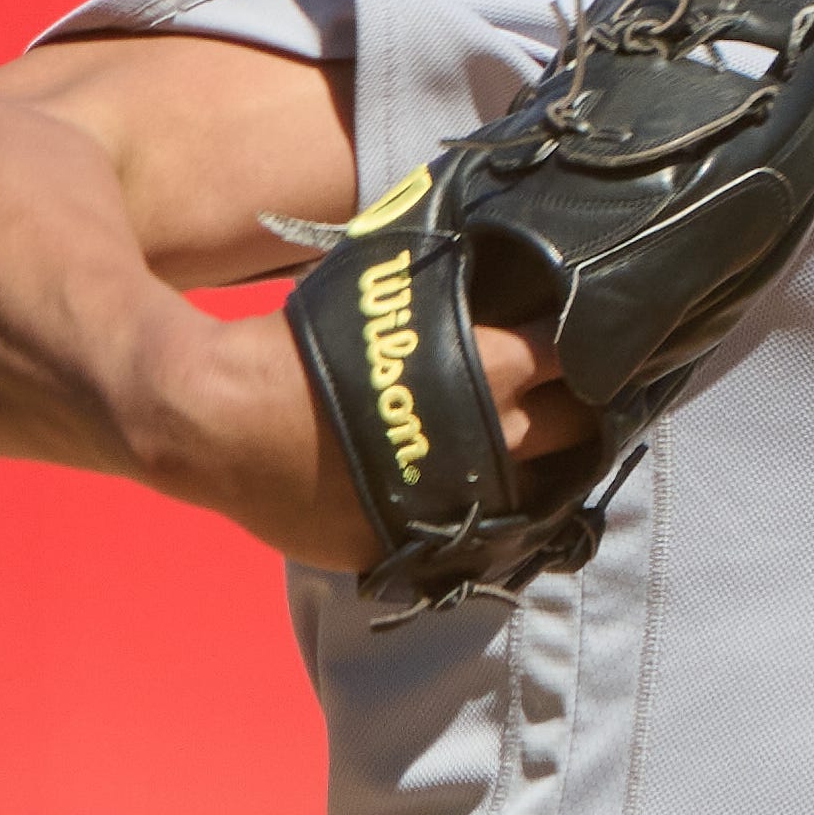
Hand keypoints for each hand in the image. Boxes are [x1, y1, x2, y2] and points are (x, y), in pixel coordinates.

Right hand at [138, 309, 594, 570]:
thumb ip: (447, 291)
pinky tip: (490, 490)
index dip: (592, 344)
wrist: (212, 423)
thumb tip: (490, 269)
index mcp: (488, 370)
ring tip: (547, 442)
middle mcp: (488, 441)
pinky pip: (477, 532)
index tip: (601, 338)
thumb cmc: (295, 341)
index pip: (577, 355)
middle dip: (584, 405)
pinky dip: (490, 509)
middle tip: (582, 390)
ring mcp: (454, 504)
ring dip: (547, 462)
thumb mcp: (382, 295)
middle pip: (577, 425)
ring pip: (540, 488)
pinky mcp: (414, 545)